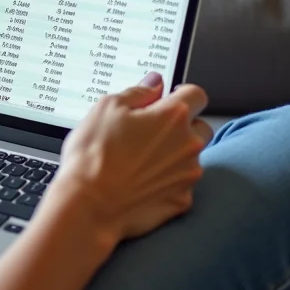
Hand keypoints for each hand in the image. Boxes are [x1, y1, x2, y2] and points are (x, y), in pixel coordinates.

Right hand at [48, 73, 212, 246]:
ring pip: (191, 158)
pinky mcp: (182, 201)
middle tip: (150, 133)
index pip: (196, 94)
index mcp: (172, 116)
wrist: (89, 206)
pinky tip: (141, 183)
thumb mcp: (106, 108)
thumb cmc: (94, 155)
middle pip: (200, 127)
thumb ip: (138, 92)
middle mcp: (188, 145)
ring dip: (174, 156)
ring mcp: (188, 175)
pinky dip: (167, 182)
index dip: (181, 93)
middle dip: (182, 126)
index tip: (167, 100)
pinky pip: (182, 185)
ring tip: (140, 161)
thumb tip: (155, 83)